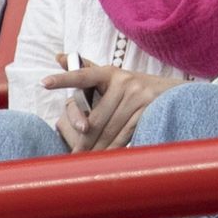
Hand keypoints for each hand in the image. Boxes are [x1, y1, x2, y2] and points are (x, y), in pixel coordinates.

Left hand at [45, 55, 184, 151]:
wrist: (173, 92)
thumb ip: (86, 69)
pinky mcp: (146, 111)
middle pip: (95, 118)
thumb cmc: (135, 86)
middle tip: (72, 154)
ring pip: (108, 129)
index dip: (64, 78)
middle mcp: (123, 82)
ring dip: (96, 149)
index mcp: (110, 72)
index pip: (83, 75)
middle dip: (82, 140)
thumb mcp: (113, 76)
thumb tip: (59, 57)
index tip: (44, 82)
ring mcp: (137, 97)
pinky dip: (112, 149)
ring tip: (85, 160)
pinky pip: (123, 135)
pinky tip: (104, 158)